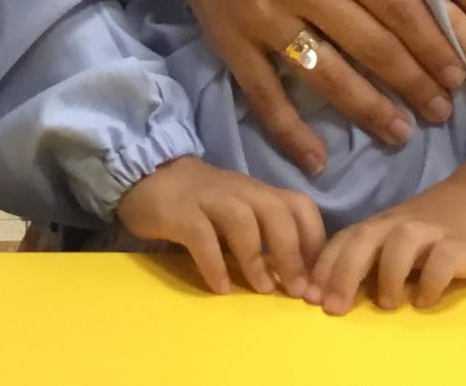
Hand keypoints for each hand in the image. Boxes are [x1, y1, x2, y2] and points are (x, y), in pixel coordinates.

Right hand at [116, 156, 324, 297]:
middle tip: (296, 290)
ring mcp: (208, 198)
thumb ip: (262, 237)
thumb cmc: (200, 204)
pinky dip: (214, 263)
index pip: (300, 206)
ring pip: (242, 219)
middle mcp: (239, 190)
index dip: (314, 240)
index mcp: (258, 192)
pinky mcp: (179, 211)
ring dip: (256, 257)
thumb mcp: (238, 213)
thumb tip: (293, 279)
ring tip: (262, 290)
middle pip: (277, 211)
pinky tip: (221, 287)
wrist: (147, 175)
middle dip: (292, 252)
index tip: (317, 278)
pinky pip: (201, 235)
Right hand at [120, 0, 465, 172]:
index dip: (431, 41)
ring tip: (401, 135)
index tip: (457, 69)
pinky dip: (289, 130)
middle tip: (444, 111)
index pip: (395, 2)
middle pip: (371, 45)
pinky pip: (263, 94)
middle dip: (413, 83)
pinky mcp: (232, 41)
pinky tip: (317, 158)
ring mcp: (264, 19)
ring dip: (368, 111)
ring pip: (327, 77)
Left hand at [311, 149, 465, 313]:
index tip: (309, 298)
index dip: (324, 267)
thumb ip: (375, 256)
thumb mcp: (402, 235)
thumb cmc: (440, 224)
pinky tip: (425, 301)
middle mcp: (403, 222)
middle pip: (364, 238)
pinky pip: (443, 260)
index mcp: (384, 223)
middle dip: (343, 273)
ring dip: (388, 274)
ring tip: (387, 305)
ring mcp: (434, 230)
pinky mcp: (463, 243)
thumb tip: (335, 291)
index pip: (346, 239)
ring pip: (401, 242)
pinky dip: (431, 282)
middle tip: (333, 309)